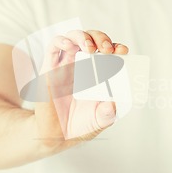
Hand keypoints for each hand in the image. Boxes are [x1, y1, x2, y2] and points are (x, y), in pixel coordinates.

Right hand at [33, 30, 128, 153]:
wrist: (57, 135)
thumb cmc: (81, 125)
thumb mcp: (100, 120)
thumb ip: (107, 114)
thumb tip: (112, 105)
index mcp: (98, 73)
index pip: (108, 51)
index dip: (116, 47)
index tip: (123, 51)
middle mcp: (82, 65)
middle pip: (92, 39)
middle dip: (101, 38)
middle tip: (108, 49)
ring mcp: (65, 65)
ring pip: (73, 37)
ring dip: (83, 36)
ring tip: (90, 48)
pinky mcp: (49, 68)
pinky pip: (53, 47)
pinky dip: (61, 41)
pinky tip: (70, 46)